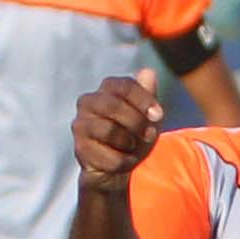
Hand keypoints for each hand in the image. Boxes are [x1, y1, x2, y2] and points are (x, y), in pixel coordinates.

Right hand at [73, 68, 164, 191]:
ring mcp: (80, 125)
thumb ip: (148, 94)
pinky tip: (126, 161)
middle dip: (136, 122)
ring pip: (108, 130)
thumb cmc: (134, 134)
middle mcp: (88, 102)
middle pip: (112, 105)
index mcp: (106, 89)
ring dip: (129, 142)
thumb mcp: (147, 115)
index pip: (124, 86)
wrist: (120, 166)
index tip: (159, 116)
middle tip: (150, 135)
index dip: (144, 100)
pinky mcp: (80, 149)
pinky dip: (123, 161)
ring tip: (133, 147)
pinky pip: (106, 155)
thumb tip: (148, 72)